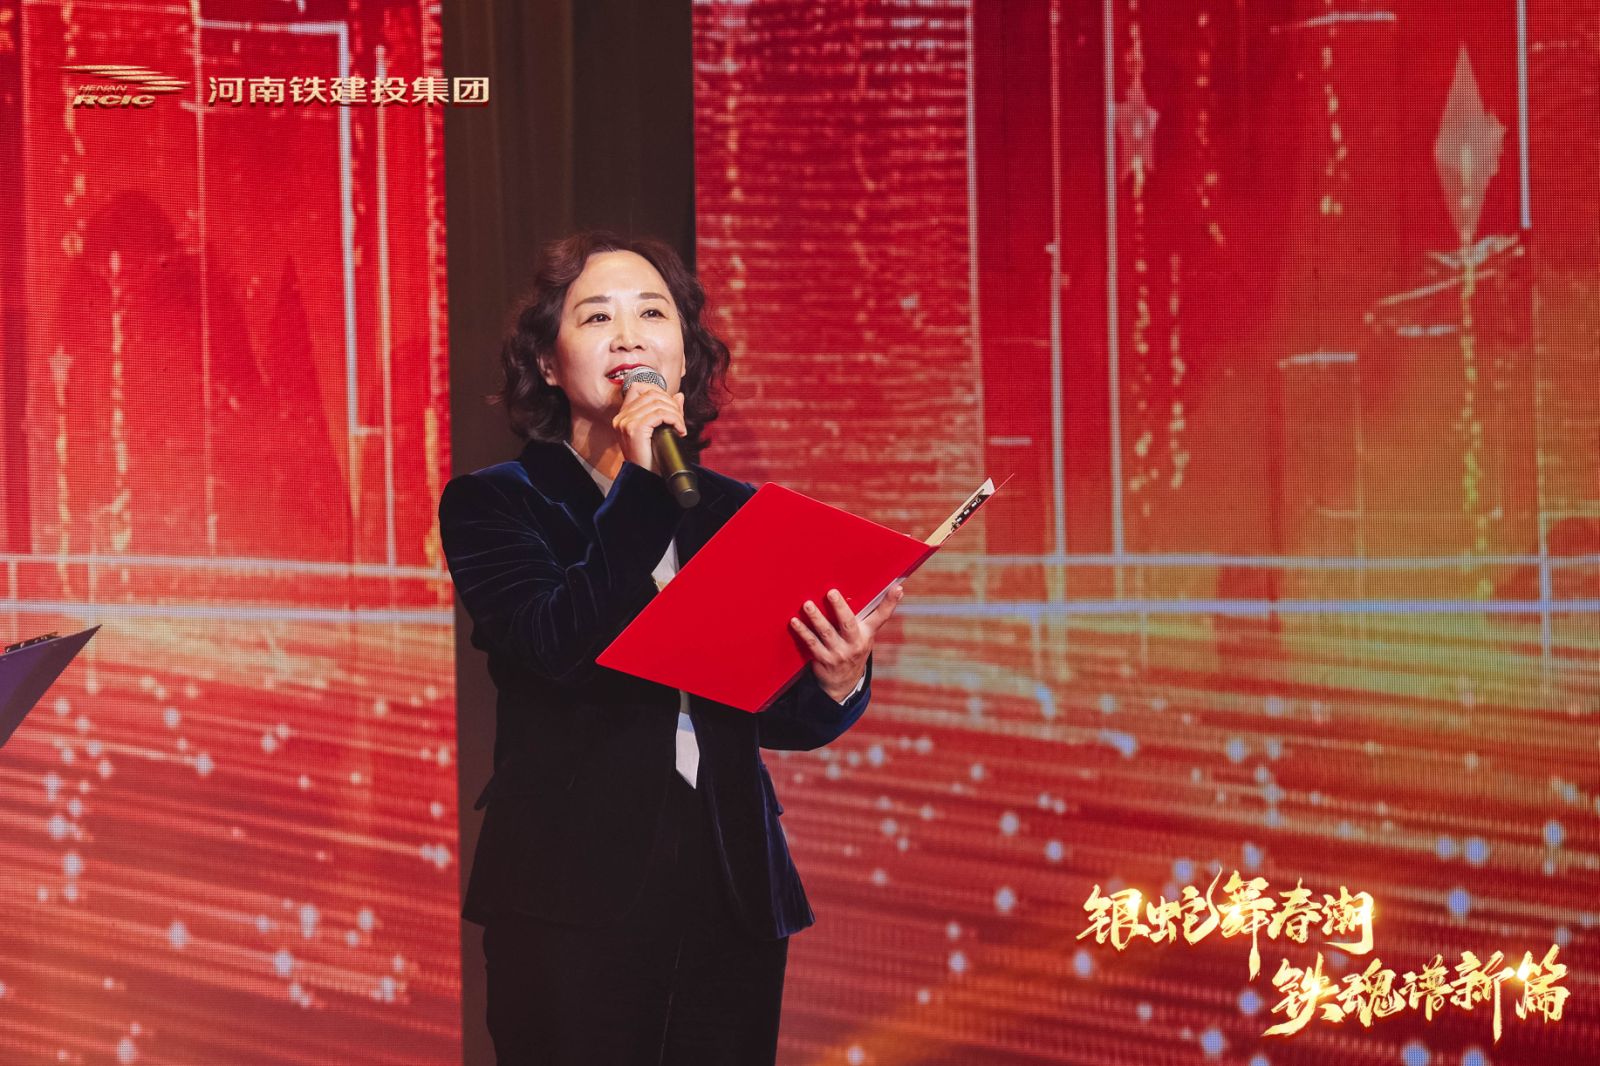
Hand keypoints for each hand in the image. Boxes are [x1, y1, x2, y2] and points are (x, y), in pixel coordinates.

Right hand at [613, 381, 686, 473]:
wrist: (645, 479)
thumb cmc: (651, 459)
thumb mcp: (659, 431)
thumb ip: (667, 411)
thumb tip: (679, 395)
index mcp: (624, 416)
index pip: (638, 387)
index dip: (659, 391)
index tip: (671, 407)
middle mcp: (621, 417)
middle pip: (651, 393)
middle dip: (671, 404)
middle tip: (680, 420)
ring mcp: (626, 422)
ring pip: (657, 403)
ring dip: (676, 413)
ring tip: (680, 427)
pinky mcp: (634, 429)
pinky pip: (659, 414)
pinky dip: (674, 419)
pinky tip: (679, 430)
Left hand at [790, 585, 904, 702]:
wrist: (844, 684)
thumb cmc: (854, 648)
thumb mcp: (866, 635)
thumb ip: (873, 614)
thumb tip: (894, 589)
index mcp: (867, 634)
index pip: (881, 617)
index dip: (890, 602)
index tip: (897, 588)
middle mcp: (855, 644)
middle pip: (848, 624)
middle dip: (840, 608)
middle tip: (831, 593)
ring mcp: (839, 653)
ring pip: (826, 633)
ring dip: (816, 618)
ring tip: (807, 605)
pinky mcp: (824, 660)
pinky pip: (812, 643)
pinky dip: (803, 632)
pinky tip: (794, 622)